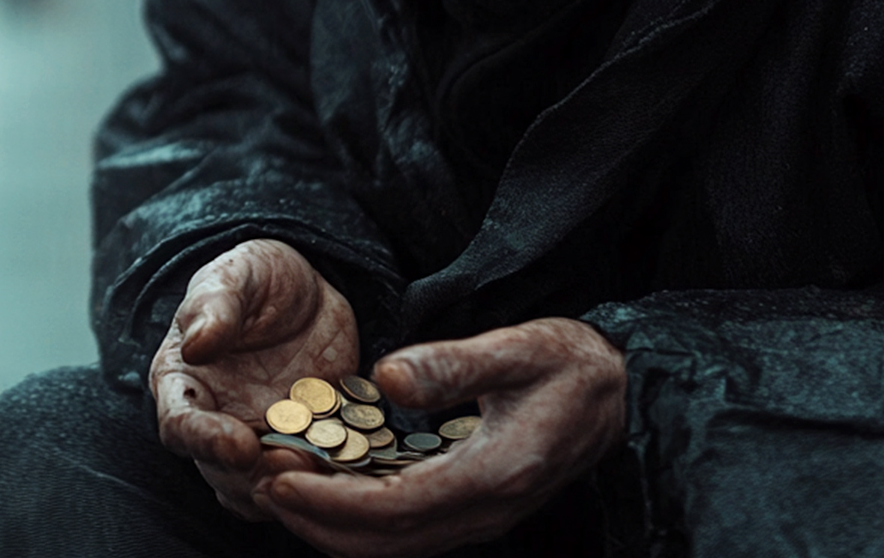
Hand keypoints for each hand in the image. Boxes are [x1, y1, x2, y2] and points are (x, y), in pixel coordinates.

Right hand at [150, 239, 360, 520]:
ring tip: (323, 468)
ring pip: (262, 488)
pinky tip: (353, 465)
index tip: (239, 446)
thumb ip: (214, 306)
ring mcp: (261, 440)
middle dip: (256, 477)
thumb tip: (196, 344)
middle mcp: (217, 422)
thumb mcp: (238, 274)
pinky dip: (328, 480)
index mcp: (185, 384)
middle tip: (294, 462)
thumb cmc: (258, 277)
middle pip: (222, 472)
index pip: (180, 426)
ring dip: (291, 487)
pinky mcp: (304, 448)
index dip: (205, 442)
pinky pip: (310, 480)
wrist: (310, 294)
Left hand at [258, 317, 625, 557]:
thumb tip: (385, 373)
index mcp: (494, 472)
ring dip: (331, 524)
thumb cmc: (571, 364)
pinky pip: (407, 529)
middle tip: (262, 485)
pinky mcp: (473, 508)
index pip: (395, 508)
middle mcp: (486, 510)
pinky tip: (328, 485)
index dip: (330, 501)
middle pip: (385, 542)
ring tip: (280, 487)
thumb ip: (453, 362)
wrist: (621, 394)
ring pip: (393, 544)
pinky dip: (359, 516)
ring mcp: (481, 516)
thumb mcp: (519, 346)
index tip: (279, 477)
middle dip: (316, 521)